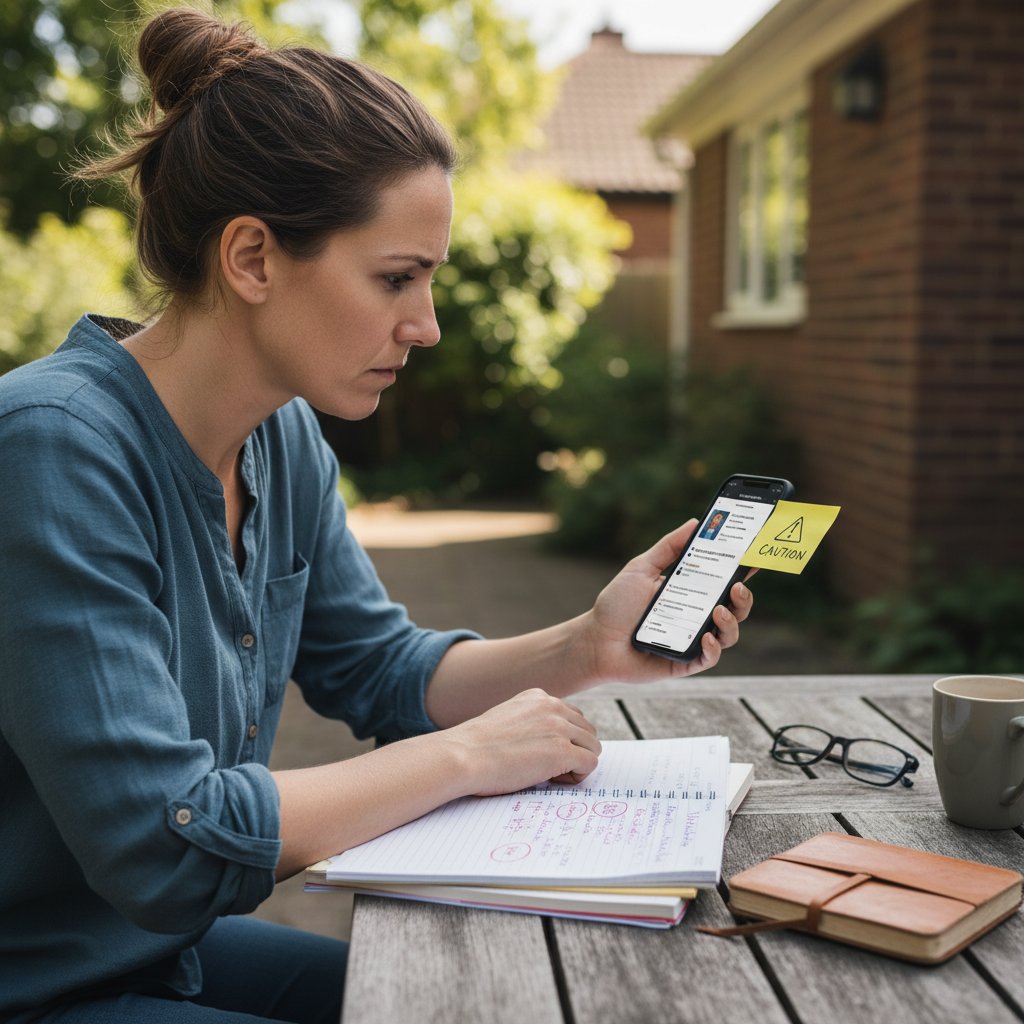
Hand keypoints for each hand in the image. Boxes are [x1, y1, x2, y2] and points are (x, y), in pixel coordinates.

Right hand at [445, 688, 601, 795]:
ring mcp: (559, 727)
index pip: (572, 716)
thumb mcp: (507, 719)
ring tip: (549, 774)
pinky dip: (576, 776)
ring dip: (577, 763)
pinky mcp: (562, 751)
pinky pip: (589, 763)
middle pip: (587, 731)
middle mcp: (552, 706)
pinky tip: (551, 780)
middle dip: (574, 751)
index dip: (563, 739)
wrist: (462, 756)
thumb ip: (532, 722)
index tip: (543, 753)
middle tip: (548, 768)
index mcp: (538, 697)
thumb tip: (549, 742)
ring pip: (593, 747)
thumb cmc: (477, 746)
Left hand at [578, 519, 754, 683]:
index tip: (754, 558)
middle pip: (735, 609)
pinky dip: (713, 649)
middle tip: (737, 586)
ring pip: (728, 635)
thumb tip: (695, 522)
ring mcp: (693, 640)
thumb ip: (668, 547)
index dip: (743, 572)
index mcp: (691, 593)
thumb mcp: (641, 568)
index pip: (724, 582)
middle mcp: (697, 617)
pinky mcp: (685, 662)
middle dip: (744, 598)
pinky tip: (706, 637)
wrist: (595, 640)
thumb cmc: (616, 604)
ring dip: (731, 623)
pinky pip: (708, 658)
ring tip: (719, 611)